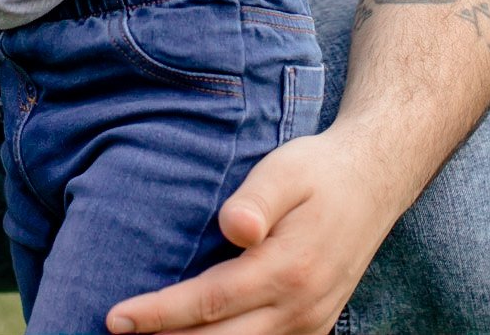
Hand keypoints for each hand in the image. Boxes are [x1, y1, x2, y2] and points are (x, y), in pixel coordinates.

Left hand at [105, 128, 393, 333]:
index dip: (159, 314)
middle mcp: (300, 307)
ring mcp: (310, 323)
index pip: (209, 302)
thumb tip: (235, 228)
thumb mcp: (285, 170)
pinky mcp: (313, 327)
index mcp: (287, 268)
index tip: (117, 318)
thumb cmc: (318, 171)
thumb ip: (257, 199)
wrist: (372, 183)